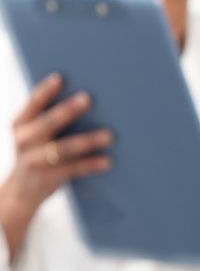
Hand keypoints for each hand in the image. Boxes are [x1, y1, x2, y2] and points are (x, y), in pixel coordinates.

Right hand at [0, 75, 111, 258]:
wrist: (20, 193)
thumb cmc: (37, 154)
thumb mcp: (35, 135)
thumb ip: (51, 118)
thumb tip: (89, 99)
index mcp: (21, 123)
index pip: (33, 103)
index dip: (46, 90)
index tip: (61, 77)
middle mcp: (24, 140)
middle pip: (49, 122)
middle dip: (68, 110)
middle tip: (88, 98)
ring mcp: (34, 160)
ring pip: (64, 148)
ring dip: (88, 141)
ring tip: (109, 135)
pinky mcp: (48, 178)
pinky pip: (73, 169)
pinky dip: (91, 164)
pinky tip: (108, 161)